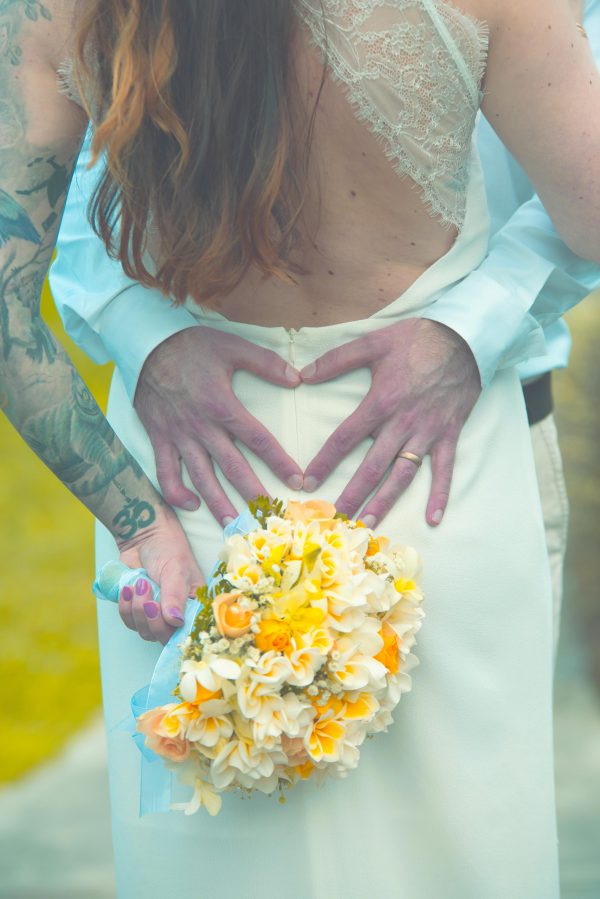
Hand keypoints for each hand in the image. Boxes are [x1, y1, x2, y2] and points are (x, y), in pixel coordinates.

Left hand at [116, 507, 203, 644]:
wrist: (143, 536)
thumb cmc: (168, 548)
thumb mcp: (175, 569)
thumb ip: (175, 595)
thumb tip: (175, 621)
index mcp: (194, 605)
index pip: (186, 632)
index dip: (173, 628)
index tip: (162, 611)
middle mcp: (177, 614)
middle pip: (163, 635)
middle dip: (150, 617)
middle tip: (146, 591)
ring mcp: (156, 614)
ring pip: (144, 631)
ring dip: (136, 610)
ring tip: (137, 584)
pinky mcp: (137, 610)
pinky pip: (129, 622)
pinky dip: (125, 608)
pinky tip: (127, 590)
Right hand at [134, 327, 302, 523]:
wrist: (146, 346)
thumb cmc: (192, 346)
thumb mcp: (232, 346)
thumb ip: (266, 363)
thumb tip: (297, 378)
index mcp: (222, 406)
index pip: (258, 440)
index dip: (279, 462)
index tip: (297, 480)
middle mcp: (201, 427)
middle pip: (232, 467)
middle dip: (253, 494)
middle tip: (270, 516)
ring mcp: (178, 436)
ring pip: (200, 477)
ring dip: (217, 504)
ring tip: (234, 525)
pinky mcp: (159, 439)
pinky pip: (165, 473)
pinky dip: (176, 493)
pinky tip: (192, 505)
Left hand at [301, 319, 481, 526]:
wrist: (464, 338)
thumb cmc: (417, 340)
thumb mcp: (373, 342)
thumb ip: (337, 359)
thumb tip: (304, 374)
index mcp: (380, 402)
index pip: (345, 438)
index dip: (325, 462)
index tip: (308, 482)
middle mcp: (402, 424)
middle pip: (372, 466)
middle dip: (352, 494)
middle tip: (336, 518)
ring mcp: (427, 433)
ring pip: (403, 475)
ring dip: (386, 502)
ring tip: (369, 525)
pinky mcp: (449, 435)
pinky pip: (444, 470)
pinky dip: (440, 495)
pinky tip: (433, 519)